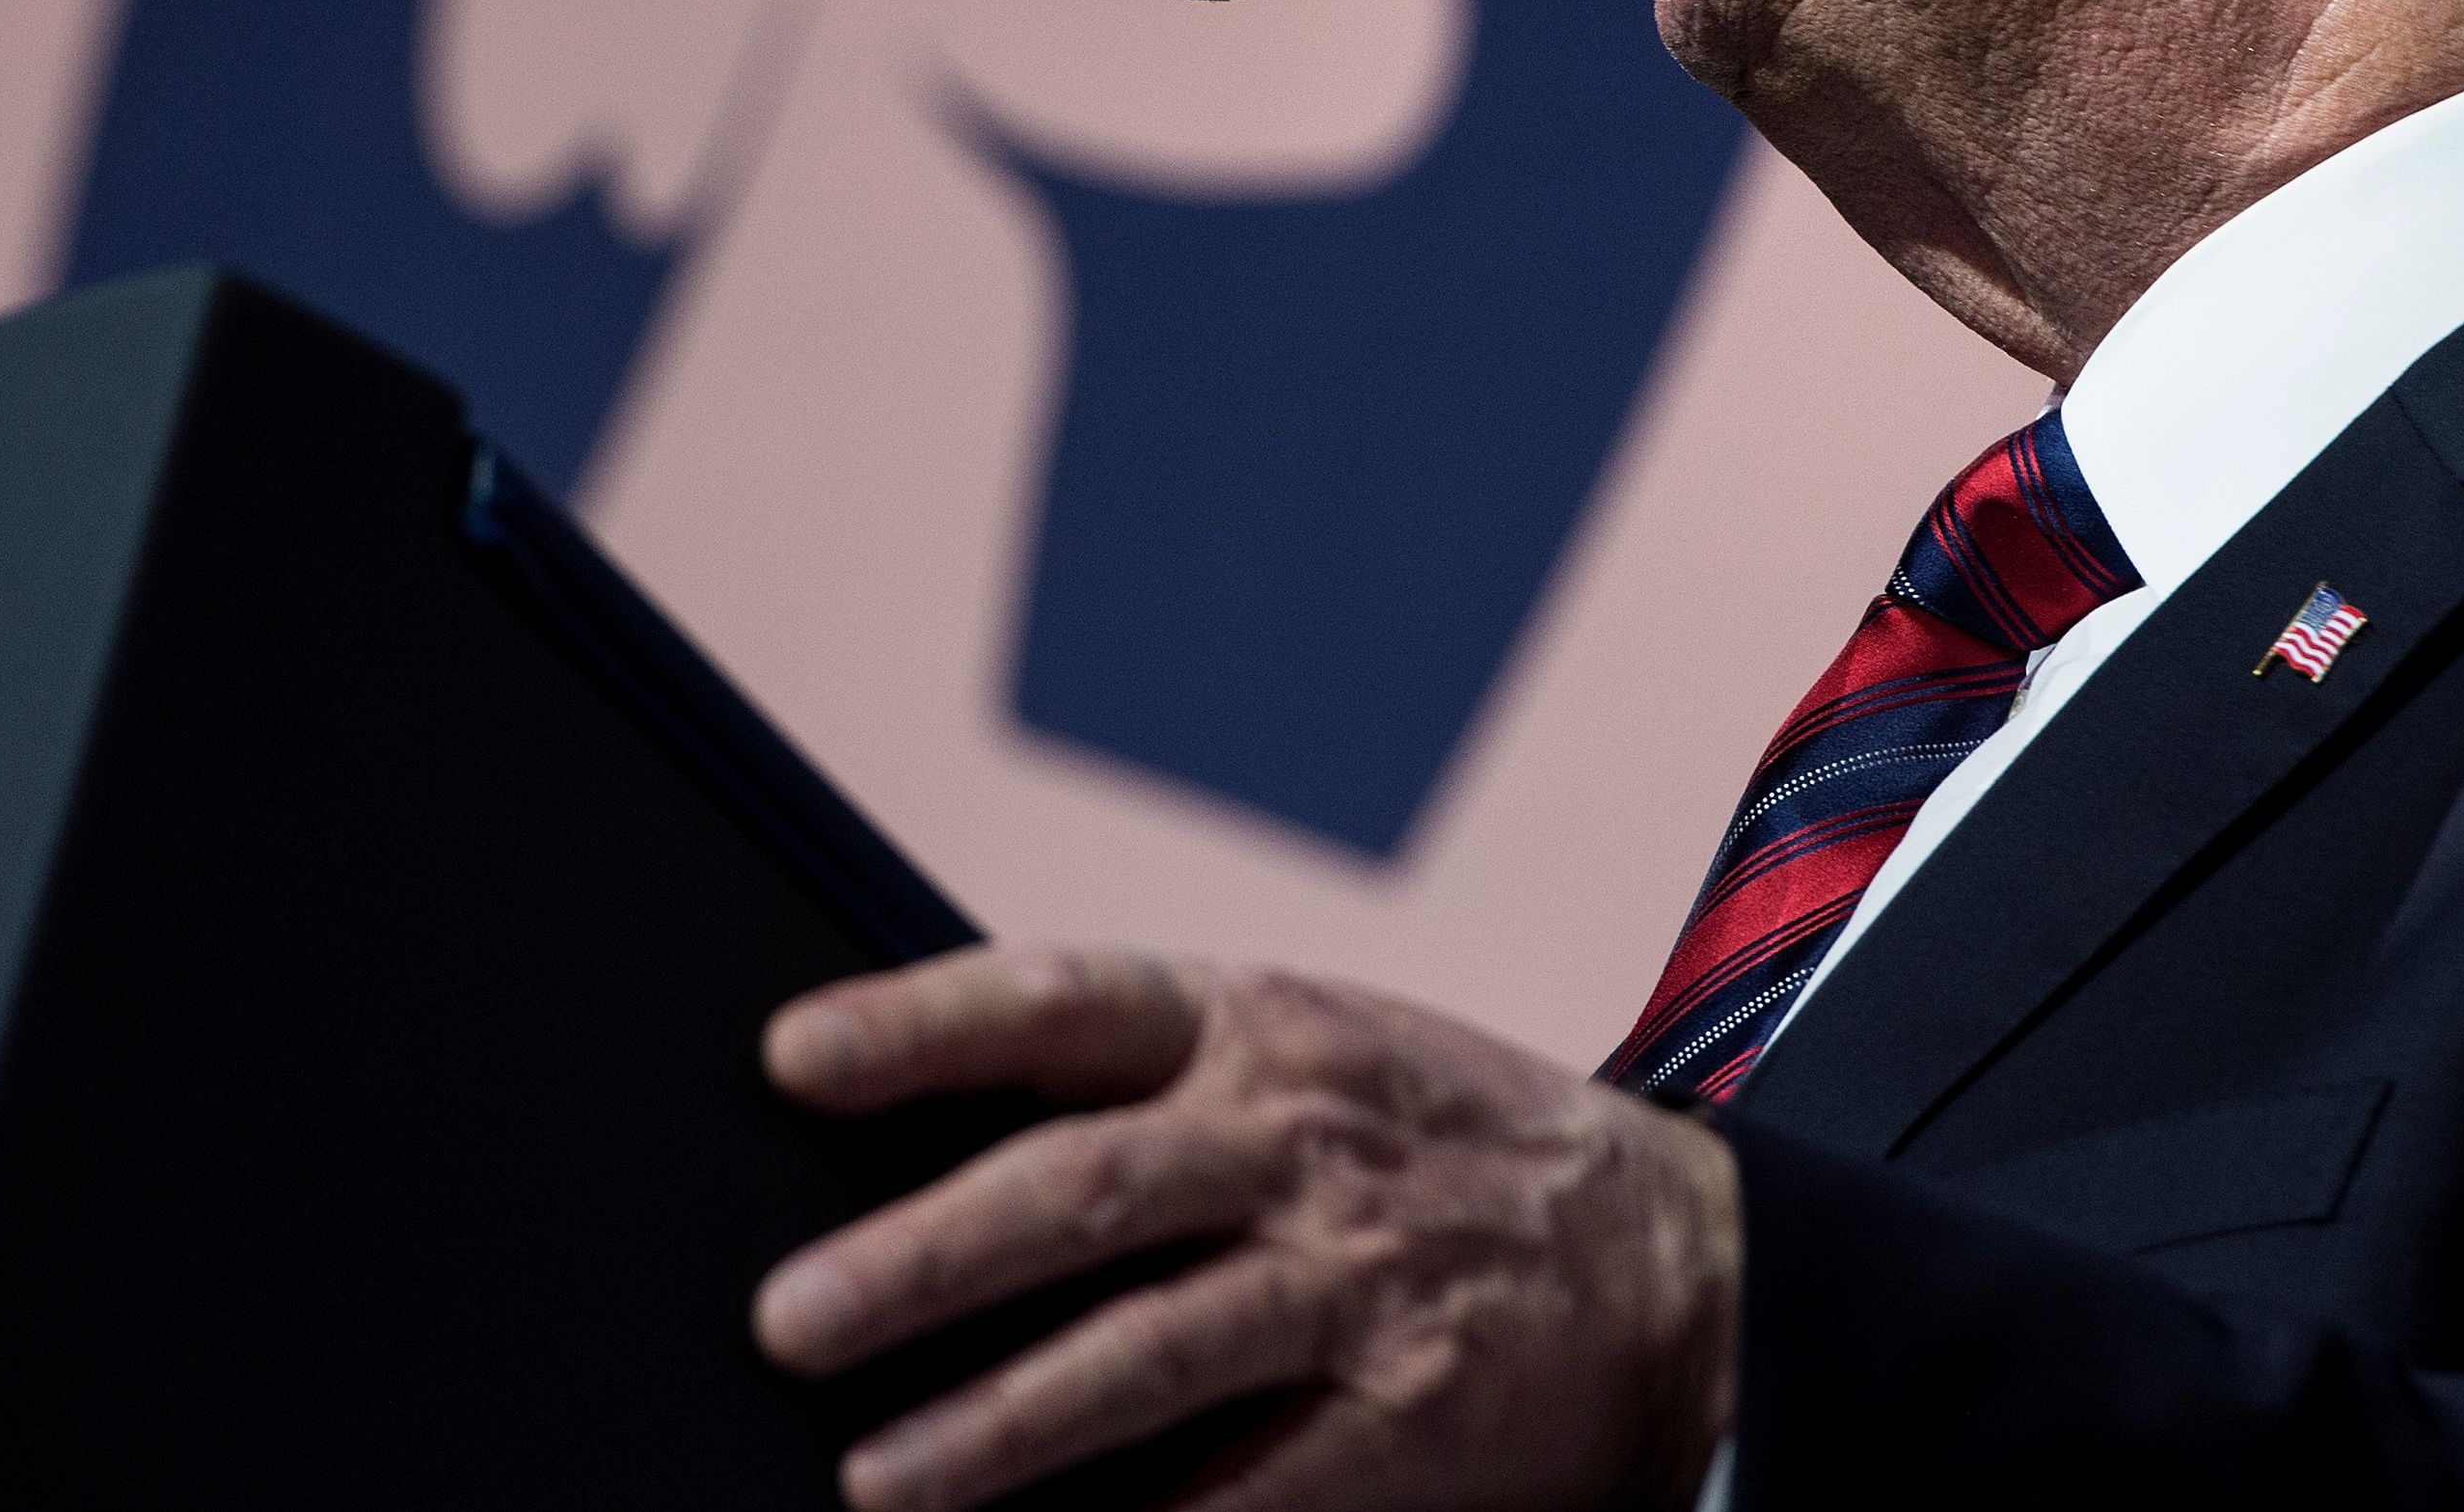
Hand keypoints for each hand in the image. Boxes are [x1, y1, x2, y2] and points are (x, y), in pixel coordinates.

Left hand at [755, 945, 1739, 1511]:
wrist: (1674, 1254)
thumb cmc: (1438, 1146)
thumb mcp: (1314, 1049)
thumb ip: (1152, 1081)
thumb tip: (921, 1144)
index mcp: (1257, 1026)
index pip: (1064, 1000)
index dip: (923, 1021)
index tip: (793, 1055)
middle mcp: (1299, 1140)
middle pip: (1083, 1190)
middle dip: (923, 1258)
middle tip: (789, 1319)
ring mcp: (1359, 1280)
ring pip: (1150, 1350)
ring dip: (1001, 1424)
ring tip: (878, 1479)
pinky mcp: (1414, 1414)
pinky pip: (1260, 1487)